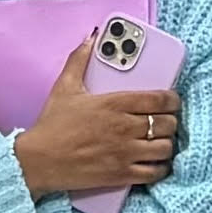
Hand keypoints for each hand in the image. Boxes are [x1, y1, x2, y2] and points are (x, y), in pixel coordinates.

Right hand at [6, 37, 181, 196]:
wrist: (38, 160)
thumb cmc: (52, 125)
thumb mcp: (65, 87)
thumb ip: (80, 60)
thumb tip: (90, 38)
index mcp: (114, 103)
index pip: (159, 99)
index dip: (173, 100)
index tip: (172, 101)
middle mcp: (124, 127)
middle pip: (167, 124)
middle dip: (170, 122)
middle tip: (164, 122)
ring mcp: (125, 152)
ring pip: (165, 148)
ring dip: (167, 144)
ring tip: (160, 142)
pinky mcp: (121, 174)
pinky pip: (155, 172)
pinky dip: (161, 168)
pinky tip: (156, 164)